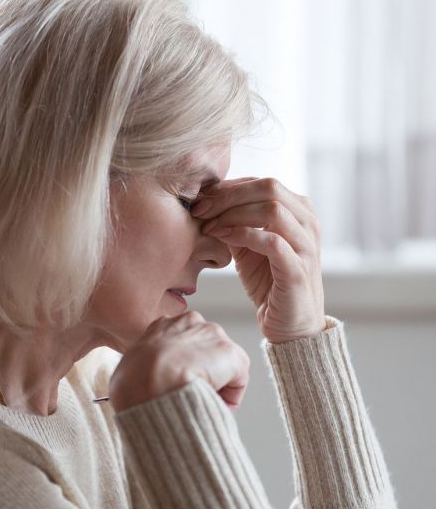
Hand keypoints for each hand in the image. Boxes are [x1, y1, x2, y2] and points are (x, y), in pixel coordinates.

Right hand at [109, 311, 249, 412]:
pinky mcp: (232, 354)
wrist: (149, 382)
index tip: (178, 384)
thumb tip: (143, 386)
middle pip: (205, 351)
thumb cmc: (132, 382)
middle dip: (202, 373)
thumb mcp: (129, 369)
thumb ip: (143, 370)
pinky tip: (213, 403)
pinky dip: (230, 396)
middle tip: (191, 394)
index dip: (181, 367)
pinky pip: (238, 381)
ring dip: (216, 384)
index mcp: (162, 325)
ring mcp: (213, 336)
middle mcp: (191, 322)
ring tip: (200, 400)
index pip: (181, 344)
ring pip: (222, 365)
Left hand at [191, 177, 326, 343]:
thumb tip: (206, 203)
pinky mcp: (298, 269)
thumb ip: (234, 223)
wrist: (289, 325)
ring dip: (233, 214)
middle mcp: (308, 222)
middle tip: (200, 209)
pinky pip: (271, 241)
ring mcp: (306, 245)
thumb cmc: (269, 283)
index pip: (261, 183)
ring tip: (208, 226)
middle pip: (269, 187)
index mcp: (298, 211)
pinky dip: (242, 235)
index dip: (228, 187)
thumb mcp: (247, 247)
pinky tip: (221, 238)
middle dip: (228, 195)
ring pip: (272, 209)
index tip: (200, 200)